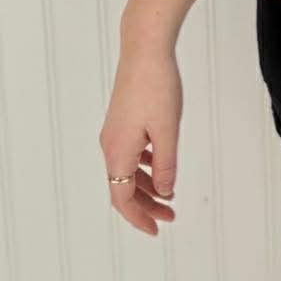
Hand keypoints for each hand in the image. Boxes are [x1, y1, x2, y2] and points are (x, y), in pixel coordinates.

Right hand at [99, 38, 183, 236]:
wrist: (144, 49)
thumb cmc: (157, 87)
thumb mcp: (167, 132)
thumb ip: (166, 165)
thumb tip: (166, 191)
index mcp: (118, 152)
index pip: (122, 198)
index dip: (138, 218)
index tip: (156, 230)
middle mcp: (110, 145)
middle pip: (123, 188)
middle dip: (146, 206)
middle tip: (170, 217)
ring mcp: (114, 132)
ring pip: (127, 171)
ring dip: (147, 187)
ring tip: (170, 196)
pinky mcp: (121, 121)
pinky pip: (129, 154)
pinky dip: (144, 167)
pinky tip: (160, 166)